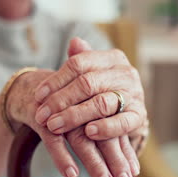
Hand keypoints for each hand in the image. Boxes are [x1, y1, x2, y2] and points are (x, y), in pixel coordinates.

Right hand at [6, 67, 137, 176]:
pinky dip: (62, 156)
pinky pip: (53, 137)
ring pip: (82, 137)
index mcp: (103, 100)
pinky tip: (72, 174)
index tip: (132, 175)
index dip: (125, 153)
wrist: (31, 87)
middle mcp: (86, 103)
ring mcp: (64, 108)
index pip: (119, 128)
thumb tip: (134, 170)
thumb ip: (113, 140)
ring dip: (95, 164)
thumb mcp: (93, 119)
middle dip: (115, 161)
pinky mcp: (43, 114)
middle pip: (105, 134)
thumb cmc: (70, 107)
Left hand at [33, 38, 147, 143]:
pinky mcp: (139, 116)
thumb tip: (74, 42)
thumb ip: (81, 61)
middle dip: (60, 101)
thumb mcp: (93, 73)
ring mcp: (134, 94)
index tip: (37, 96)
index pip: (79, 64)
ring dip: (75, 116)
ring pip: (101, 103)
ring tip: (55, 126)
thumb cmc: (104, 90)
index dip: (56, 80)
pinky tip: (88, 132)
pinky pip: (122, 122)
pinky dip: (105, 128)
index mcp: (112, 58)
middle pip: (87, 83)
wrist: (130, 111)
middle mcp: (125, 73)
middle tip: (41, 116)